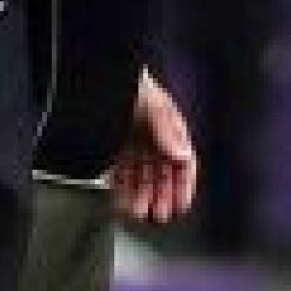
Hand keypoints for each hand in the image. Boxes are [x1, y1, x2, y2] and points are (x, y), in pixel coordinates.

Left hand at [113, 72, 198, 224]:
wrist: (105, 75)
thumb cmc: (135, 86)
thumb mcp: (155, 109)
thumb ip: (167, 134)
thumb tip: (182, 156)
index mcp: (172, 131)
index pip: (184, 164)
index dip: (184, 186)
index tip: (181, 205)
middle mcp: (155, 140)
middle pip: (162, 175)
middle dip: (161, 196)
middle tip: (159, 215)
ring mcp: (135, 144)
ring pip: (142, 176)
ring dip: (141, 195)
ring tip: (138, 213)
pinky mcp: (115, 146)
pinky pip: (121, 172)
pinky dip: (122, 187)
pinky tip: (120, 198)